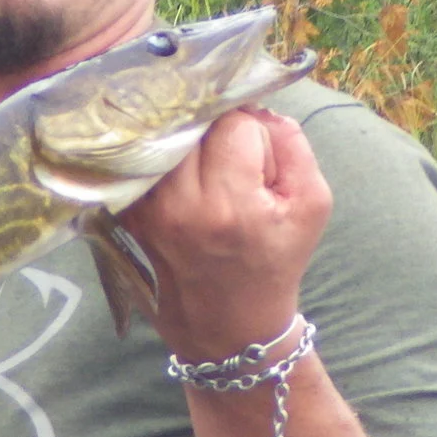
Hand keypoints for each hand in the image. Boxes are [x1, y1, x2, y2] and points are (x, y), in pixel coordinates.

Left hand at [118, 107, 331, 358]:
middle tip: (232, 163)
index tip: (259, 164)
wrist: (229, 329)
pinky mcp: (126, 216)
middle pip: (194, 124)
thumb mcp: (311, 206)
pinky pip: (142, 163)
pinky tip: (180, 183)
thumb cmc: (274, 263)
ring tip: (206, 173)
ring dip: (187, 144)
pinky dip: (161, 162)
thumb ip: (293, 145)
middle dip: (218, 133)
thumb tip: (258, 107)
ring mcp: (146, 210)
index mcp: (230, 204)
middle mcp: (180, 204)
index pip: (236, 124)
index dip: (254, 135)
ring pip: (164, 138)